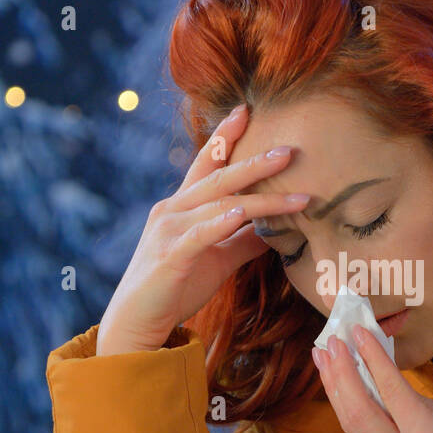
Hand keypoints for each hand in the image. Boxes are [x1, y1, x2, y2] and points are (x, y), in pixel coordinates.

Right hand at [95, 103, 308, 354]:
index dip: (225, 136)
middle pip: (219, 177)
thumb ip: (242, 240)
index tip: (247, 110)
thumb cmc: (176, 288)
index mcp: (183, 206)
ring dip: (260, 198)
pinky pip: (199, 234)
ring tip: (294, 194)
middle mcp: (173, 210)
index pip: (207, 163)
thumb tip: (275, 228)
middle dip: (255, 161)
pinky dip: (220, 222)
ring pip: (219, 204)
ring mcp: (169, 230)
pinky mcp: (170, 256)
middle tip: (290, 150)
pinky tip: (242, 214)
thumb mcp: (217, 258)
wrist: (137, 323)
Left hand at [312, 325, 432, 432]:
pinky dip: (347, 409)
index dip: (371, 356)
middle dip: (340, 372)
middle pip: (358, 409)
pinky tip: (341, 389)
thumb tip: (387, 383)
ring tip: (323, 360)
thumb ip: (420, 403)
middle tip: (331, 341)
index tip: (358, 331)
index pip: (389, 389)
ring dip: (335, 389)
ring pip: (351, 425)